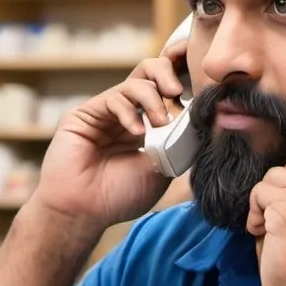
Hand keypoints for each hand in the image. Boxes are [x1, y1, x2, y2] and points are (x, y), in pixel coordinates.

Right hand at [27, 33, 188, 231]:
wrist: (84, 212)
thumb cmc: (120, 196)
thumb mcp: (162, 170)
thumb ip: (178, 144)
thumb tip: (201, 121)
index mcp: (146, 127)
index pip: (167, 93)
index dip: (182, 87)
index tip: (198, 96)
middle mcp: (127, 114)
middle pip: (150, 73)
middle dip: (168, 74)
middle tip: (177, 91)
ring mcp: (106, 112)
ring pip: (136, 81)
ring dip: (153, 98)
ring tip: (160, 123)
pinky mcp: (86, 113)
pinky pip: (114, 98)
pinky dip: (130, 110)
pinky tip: (136, 132)